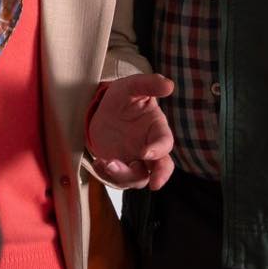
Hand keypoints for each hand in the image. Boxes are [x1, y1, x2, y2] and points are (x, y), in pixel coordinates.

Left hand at [87, 73, 174, 189]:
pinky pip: (117, 179)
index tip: (146, 152)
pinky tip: (98, 163)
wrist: (102, 109)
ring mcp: (135, 160)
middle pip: (162, 168)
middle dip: (160, 176)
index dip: (159, 150)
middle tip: (155, 184)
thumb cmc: (123, 98)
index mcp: (157, 129)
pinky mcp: (119, 167)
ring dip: (124, 175)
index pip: (165, 143)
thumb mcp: (131, 86)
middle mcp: (149, 148)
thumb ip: (148, 84)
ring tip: (107, 163)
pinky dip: (107, 175)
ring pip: (138, 178)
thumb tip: (169, 84)